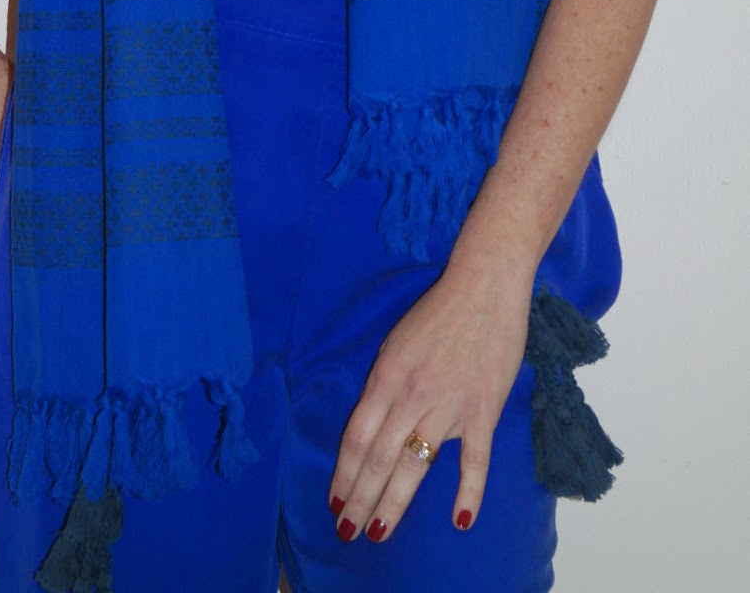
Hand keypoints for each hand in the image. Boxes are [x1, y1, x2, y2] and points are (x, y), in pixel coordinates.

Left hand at [327, 257, 533, 542]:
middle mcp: (412, 394)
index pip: (357, 437)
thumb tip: (374, 427)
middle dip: (361, 499)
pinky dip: (467, 493)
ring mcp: (449, 405)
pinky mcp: (483, 410)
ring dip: (395, 502)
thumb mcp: (395, 342)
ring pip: (416, 464)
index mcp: (387, 375)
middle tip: (348, 532)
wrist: (485, 286)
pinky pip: (475, 461)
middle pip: (380, 457)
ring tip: (379, 532)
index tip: (336, 502)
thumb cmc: (437, 311)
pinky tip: (459, 521)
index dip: (344, 474)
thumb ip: (385, 385)